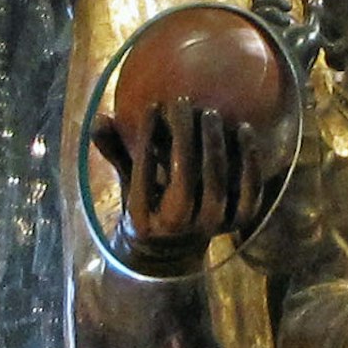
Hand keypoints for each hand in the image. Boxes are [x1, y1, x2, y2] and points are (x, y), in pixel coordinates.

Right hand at [93, 100, 279, 267]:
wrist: (179, 244)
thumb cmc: (149, 199)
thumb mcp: (127, 180)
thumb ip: (115, 150)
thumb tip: (98, 117)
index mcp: (146, 218)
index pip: (145, 174)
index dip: (149, 138)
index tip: (153, 106)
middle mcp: (180, 226)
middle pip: (184, 179)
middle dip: (184, 138)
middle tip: (183, 103)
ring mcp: (213, 225)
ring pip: (217, 184)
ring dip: (215, 145)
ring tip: (210, 112)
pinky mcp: (241, 220)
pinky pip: (250, 190)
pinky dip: (249, 160)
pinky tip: (245, 128)